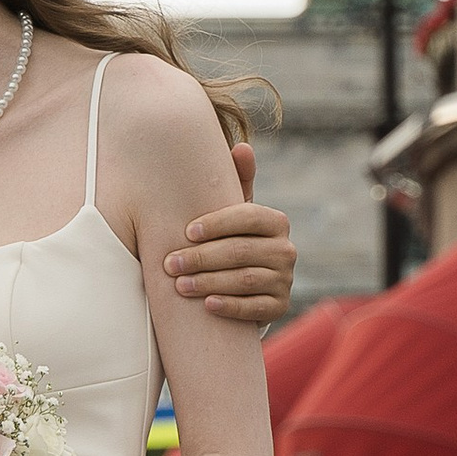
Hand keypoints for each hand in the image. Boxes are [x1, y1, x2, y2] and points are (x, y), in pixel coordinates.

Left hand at [163, 142, 295, 327]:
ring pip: (246, 280)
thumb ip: (235, 181)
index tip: (186, 232)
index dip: (216, 224)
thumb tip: (242, 147)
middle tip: (170, 264)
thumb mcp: (231, 213)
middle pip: (241, 251)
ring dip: (209, 282)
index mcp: (275, 221)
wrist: (241, 284)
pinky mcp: (280, 306)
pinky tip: (207, 305)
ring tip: (179, 285)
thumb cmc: (227, 238)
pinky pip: (256, 308)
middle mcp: (286, 249)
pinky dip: (231, 306)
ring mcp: (285, 279)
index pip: (247, 217)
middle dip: (202, 258)